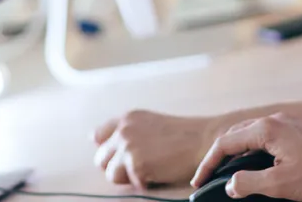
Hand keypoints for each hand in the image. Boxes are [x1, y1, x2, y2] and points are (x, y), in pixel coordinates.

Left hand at [93, 110, 223, 187]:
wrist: (204, 140)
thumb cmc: (181, 136)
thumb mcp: (150, 124)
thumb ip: (128, 131)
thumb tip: (97, 141)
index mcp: (127, 118)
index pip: (98, 136)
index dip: (108, 150)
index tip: (121, 155)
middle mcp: (123, 130)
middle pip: (101, 159)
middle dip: (117, 166)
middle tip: (141, 166)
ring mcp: (129, 147)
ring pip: (111, 174)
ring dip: (128, 177)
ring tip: (149, 170)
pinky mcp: (136, 164)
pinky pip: (129, 184)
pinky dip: (142, 184)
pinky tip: (157, 174)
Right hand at [192, 114, 301, 201]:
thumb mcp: (281, 184)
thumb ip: (250, 183)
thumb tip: (231, 185)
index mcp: (266, 130)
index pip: (225, 143)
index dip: (208, 164)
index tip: (199, 181)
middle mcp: (274, 120)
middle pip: (235, 135)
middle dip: (218, 156)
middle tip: (208, 176)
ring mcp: (287, 123)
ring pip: (251, 134)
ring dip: (235, 152)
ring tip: (227, 171)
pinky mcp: (298, 130)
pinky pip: (266, 136)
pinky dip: (252, 149)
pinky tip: (255, 163)